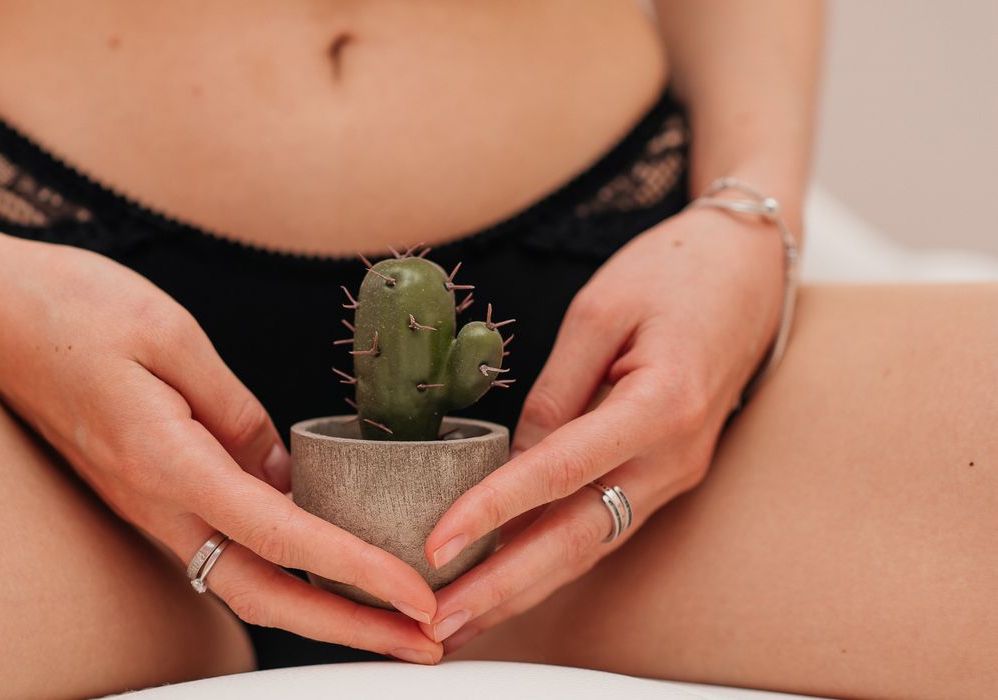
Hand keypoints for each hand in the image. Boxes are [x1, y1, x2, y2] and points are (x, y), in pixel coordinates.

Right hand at [0, 230, 441, 662]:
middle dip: (348, 625)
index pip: (280, 538)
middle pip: (262, 591)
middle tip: (424, 638)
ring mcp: (145, 501)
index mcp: (165, 462)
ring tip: (392, 610)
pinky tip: (327, 553)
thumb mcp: (170, 334)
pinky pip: (220, 541)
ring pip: (242, 576)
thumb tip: (286, 472)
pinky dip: (282, 563)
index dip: (356, 574)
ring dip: (320, 602)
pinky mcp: (145, 487)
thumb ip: (236, 409)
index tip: (415, 597)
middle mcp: (154, 500)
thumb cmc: (67, 303)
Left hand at [419, 206, 787, 650]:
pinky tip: (505, 581)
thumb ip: (554, 390)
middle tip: (438, 626)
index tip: (437, 545)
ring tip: (460, 621)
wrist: (749, 269)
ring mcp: (674, 473)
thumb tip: (513, 459)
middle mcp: (674, 456)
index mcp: (662, 404)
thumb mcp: (599, 309)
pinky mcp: (663, 475)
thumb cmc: (675, 271)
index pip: (560, 471)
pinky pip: (602, 527)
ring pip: (590, 546)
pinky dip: (551, 561)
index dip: (493, 512)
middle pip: (578, 538)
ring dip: (523, 588)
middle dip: (503, 588)